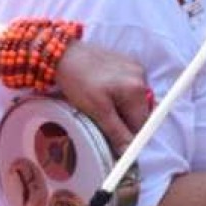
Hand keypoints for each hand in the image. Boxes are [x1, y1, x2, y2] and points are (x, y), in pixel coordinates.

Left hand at [55, 39, 150, 153]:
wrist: (62, 54)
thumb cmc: (77, 80)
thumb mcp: (96, 110)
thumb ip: (117, 132)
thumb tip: (130, 151)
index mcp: (136, 90)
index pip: (143, 123)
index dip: (129, 135)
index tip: (114, 140)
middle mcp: (142, 77)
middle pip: (140, 111)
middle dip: (125, 119)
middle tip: (103, 118)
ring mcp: (136, 68)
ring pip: (135, 100)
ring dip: (122, 107)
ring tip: (101, 102)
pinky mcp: (129, 63)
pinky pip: (130, 86)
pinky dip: (120, 93)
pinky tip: (104, 90)